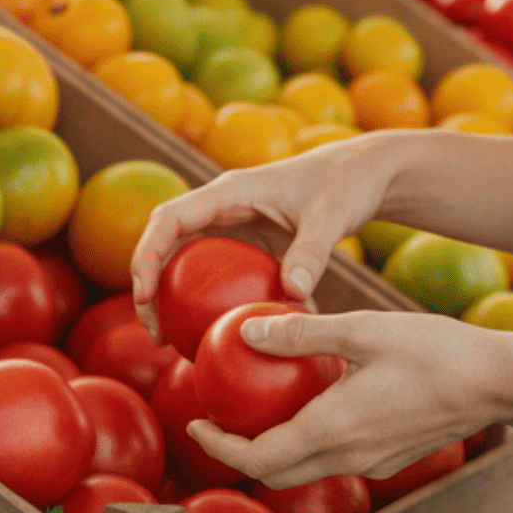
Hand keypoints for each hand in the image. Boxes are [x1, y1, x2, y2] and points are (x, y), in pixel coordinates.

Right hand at [129, 132, 406, 337]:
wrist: (367, 172)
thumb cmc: (348, 184)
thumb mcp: (332, 216)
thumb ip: (311, 252)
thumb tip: (292, 296)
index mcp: (232, 190)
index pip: (170, 218)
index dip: (147, 255)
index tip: (145, 296)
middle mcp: (225, 203)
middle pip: (167, 241)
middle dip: (150, 283)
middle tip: (155, 332)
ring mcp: (235, 220)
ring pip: (187, 256)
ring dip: (173, 293)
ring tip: (171, 340)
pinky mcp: (250, 237)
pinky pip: (217, 267)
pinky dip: (210, 295)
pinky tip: (221, 331)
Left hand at [185, 306, 511, 486]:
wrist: (497, 382)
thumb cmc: (434, 349)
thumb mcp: (363, 330)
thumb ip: (304, 333)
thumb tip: (247, 332)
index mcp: (334, 429)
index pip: (258, 458)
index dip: (219, 447)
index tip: (196, 422)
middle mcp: (349, 457)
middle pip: (276, 473)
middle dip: (241, 452)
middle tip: (220, 416)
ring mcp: (373, 463)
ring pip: (308, 468)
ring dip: (277, 446)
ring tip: (262, 404)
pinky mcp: (391, 458)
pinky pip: (337, 457)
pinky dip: (312, 439)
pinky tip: (318, 400)